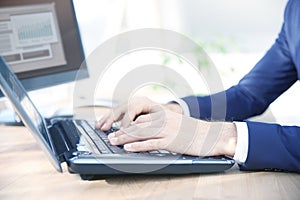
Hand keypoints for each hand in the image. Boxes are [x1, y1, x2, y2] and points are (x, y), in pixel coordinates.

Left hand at [96, 97, 236, 156]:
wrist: (209, 134)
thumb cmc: (189, 129)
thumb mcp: (172, 120)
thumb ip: (156, 120)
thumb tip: (139, 126)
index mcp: (161, 111)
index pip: (138, 112)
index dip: (123, 118)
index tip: (113, 124)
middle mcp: (162, 117)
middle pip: (136, 122)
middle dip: (120, 129)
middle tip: (108, 135)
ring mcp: (167, 129)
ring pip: (141, 132)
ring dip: (125, 137)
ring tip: (113, 141)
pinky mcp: (171, 141)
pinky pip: (151, 143)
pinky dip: (138, 146)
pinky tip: (129, 148)